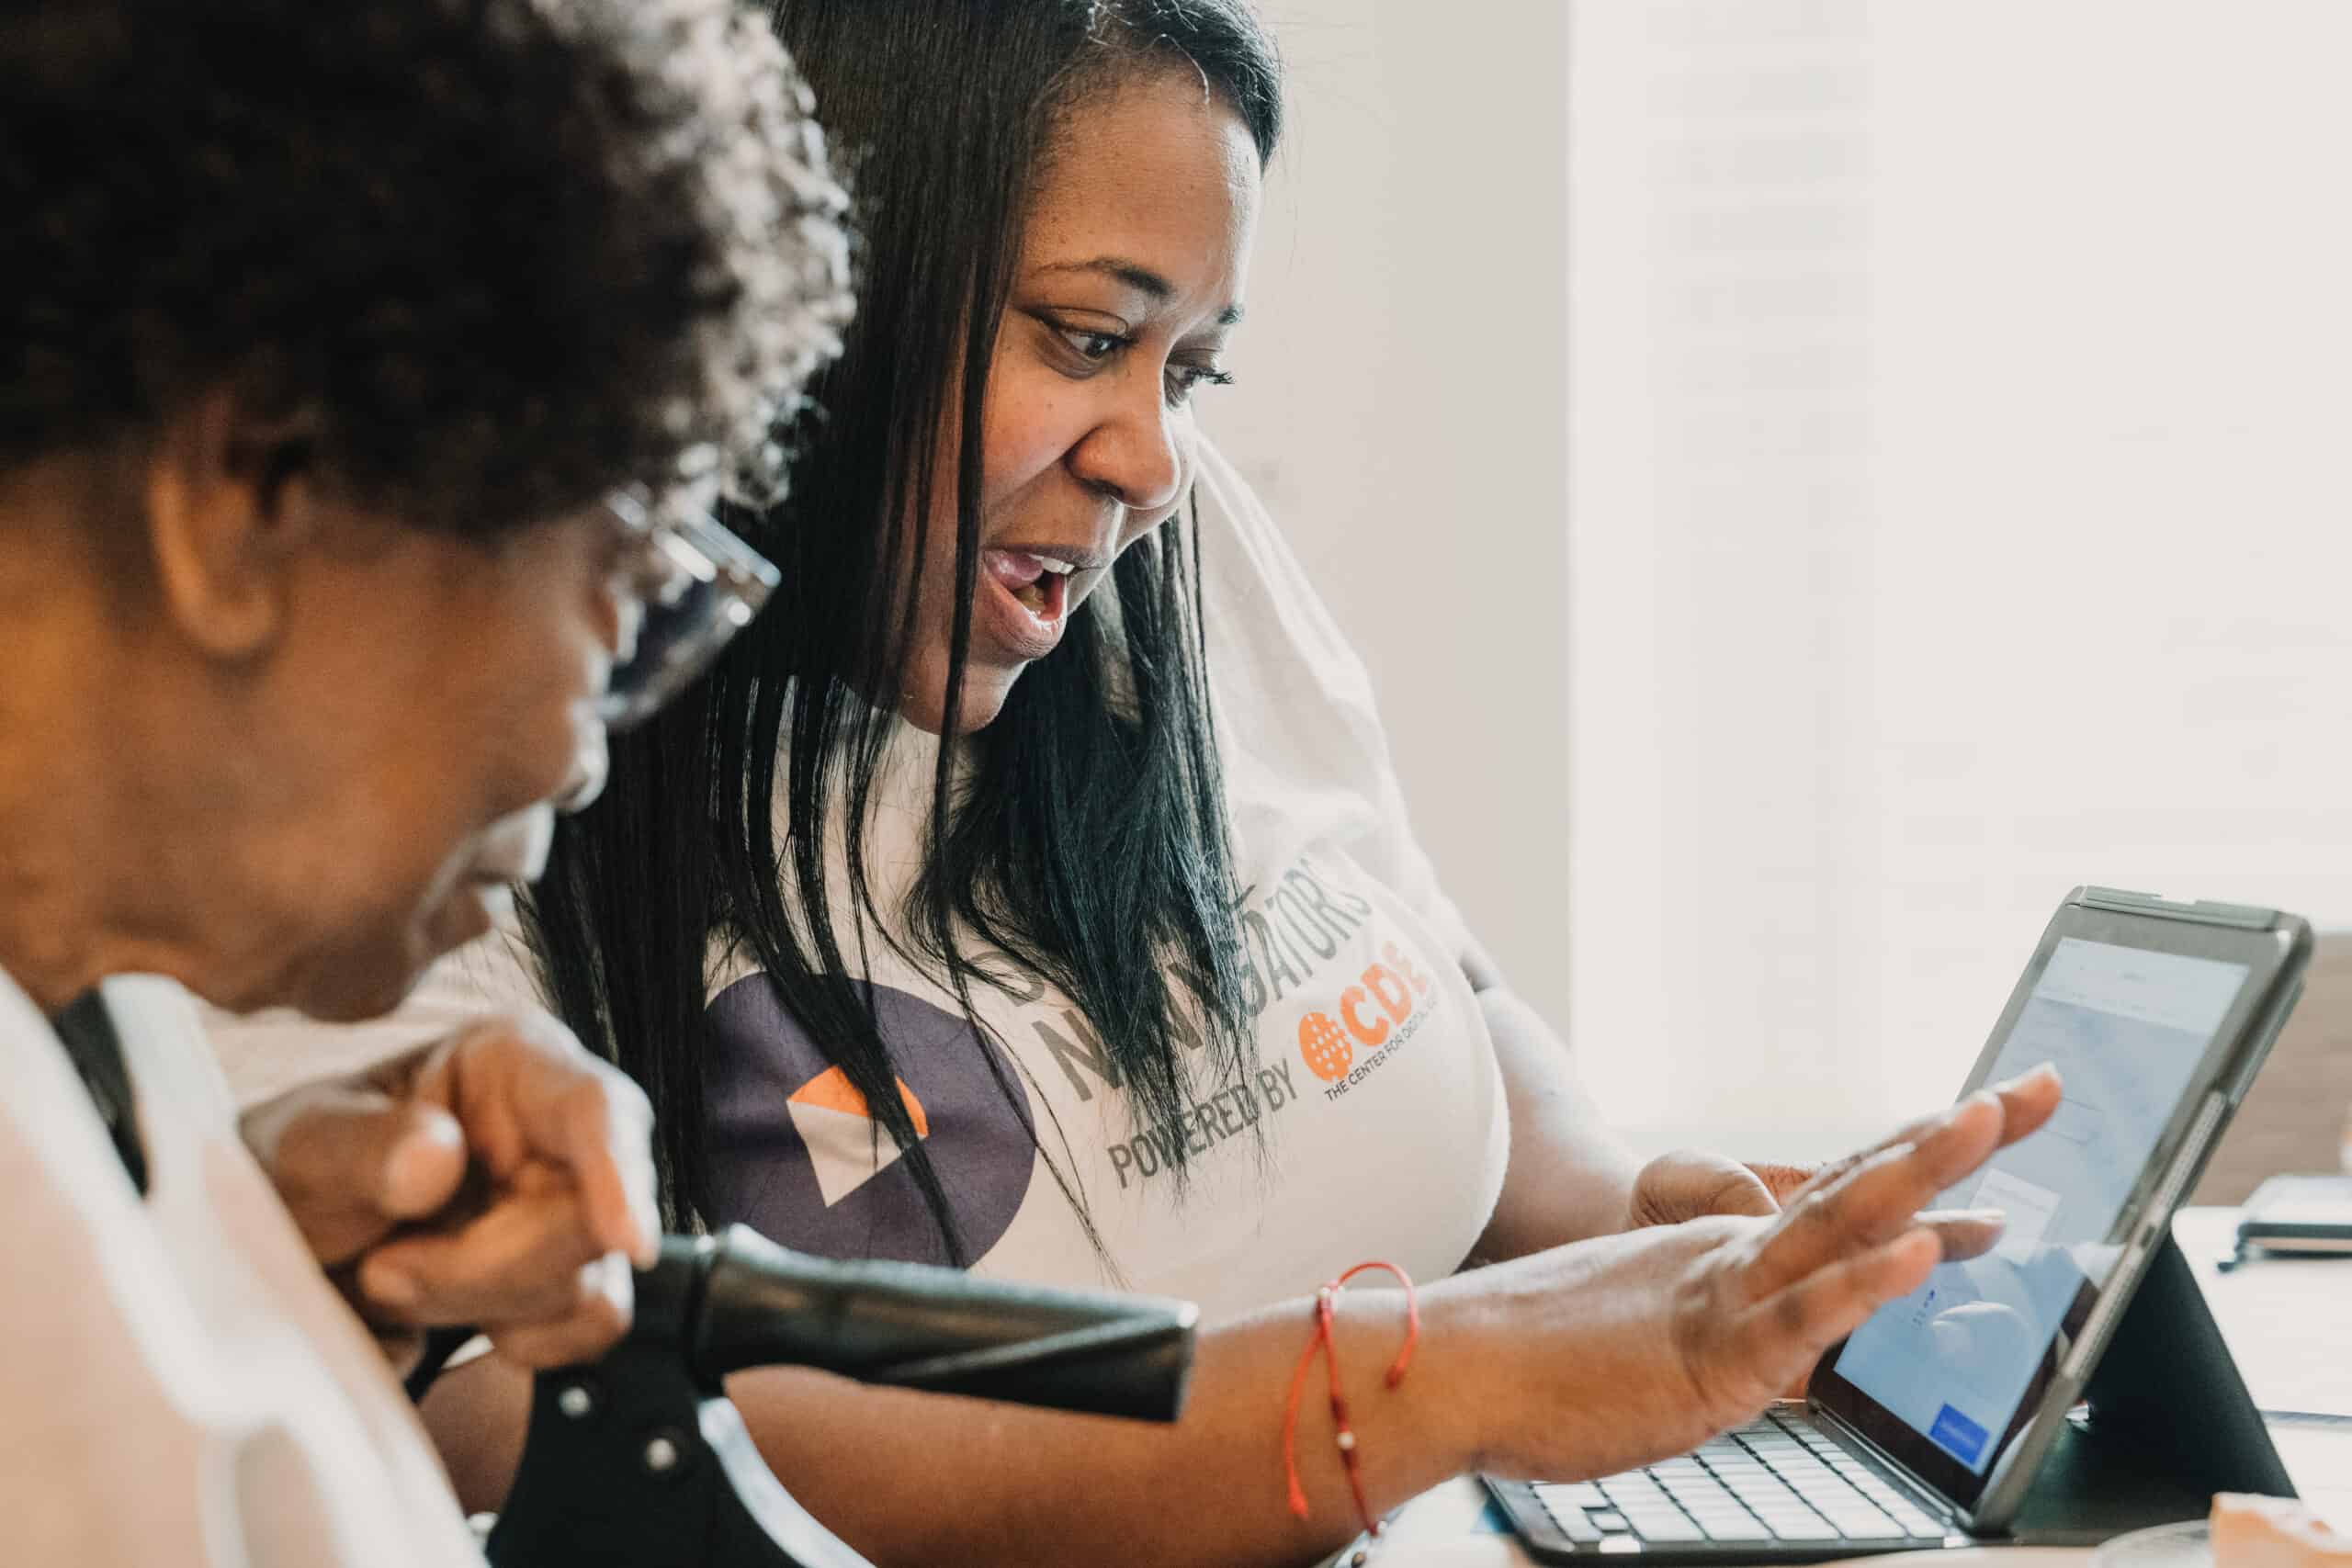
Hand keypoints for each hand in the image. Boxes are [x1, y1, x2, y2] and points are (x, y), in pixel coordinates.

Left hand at [241, 1011, 659, 1370]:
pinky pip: (583, 1329)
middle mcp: (563, 1130)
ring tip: (393, 1278)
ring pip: (588, 1283)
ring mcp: (575, 1206)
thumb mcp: (305, 1146)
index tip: (623, 1241)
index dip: (619, 1172)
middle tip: (382, 1270)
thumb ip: (364, 1145)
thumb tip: (439, 1156)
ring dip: (478, 1305)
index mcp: (515, 1064)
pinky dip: (513, 1340)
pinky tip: (446, 1310)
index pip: (597, 1108)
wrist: (281, 1247)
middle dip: (483, 1267)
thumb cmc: (299, 1171)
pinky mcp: (570, 1275)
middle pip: (591, 1219)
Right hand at [1438, 1064, 2060, 1481]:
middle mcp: (1737, 1257)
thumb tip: (1785, 1360)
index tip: (1990, 1111)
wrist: (1453, 1363)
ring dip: (1923, 1172)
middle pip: (1865, 1180)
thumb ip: (1724, 1335)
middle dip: (1958, 1135)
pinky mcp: (1709, 1355)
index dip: (1921, 1146)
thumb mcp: (1655, 1339)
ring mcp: (1726, 1297)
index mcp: (1729, 1252)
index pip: (1843, 1188)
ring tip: (1990, 1123)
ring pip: (1839, 1224)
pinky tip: (1917, 1255)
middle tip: (2039, 1086)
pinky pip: (1798, 1316)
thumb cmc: (1542, 1361)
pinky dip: (1862, 1283)